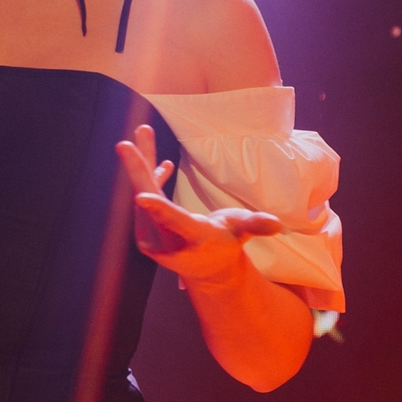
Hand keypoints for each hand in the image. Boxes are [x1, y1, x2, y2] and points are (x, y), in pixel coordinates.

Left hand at [116, 123, 280, 284]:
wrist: (207, 270)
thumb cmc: (226, 244)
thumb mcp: (241, 233)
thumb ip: (255, 226)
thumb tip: (277, 224)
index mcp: (193, 238)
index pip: (174, 223)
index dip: (157, 209)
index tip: (140, 196)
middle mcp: (167, 239)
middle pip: (149, 200)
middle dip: (137, 170)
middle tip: (124, 144)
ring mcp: (152, 235)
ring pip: (143, 192)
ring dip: (141, 163)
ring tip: (143, 131)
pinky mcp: (145, 227)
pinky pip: (144, 195)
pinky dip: (149, 175)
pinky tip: (159, 161)